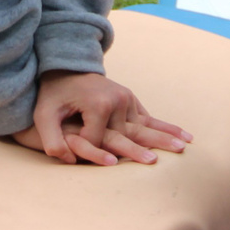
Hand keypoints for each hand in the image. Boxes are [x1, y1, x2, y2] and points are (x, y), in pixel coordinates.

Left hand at [12, 71, 191, 165]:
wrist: (66, 67)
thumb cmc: (53, 95)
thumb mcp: (44, 115)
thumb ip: (51, 139)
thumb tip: (66, 159)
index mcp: (98, 105)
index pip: (97, 141)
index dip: (86, 152)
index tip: (76, 154)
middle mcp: (117, 101)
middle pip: (131, 135)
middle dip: (145, 150)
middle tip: (160, 162)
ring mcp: (127, 99)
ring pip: (145, 127)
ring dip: (166, 137)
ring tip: (185, 147)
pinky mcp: (131, 100)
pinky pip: (147, 118)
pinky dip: (164, 128)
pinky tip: (182, 135)